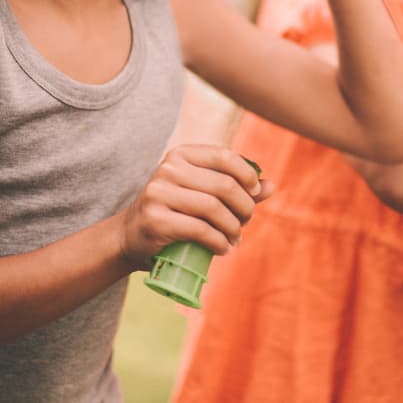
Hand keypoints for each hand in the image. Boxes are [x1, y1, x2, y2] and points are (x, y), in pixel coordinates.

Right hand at [114, 145, 264, 266]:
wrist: (131, 236)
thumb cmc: (174, 212)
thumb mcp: (201, 193)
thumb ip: (236, 187)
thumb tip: (271, 186)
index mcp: (180, 155)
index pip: (224, 156)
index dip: (247, 174)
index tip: (254, 193)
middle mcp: (168, 170)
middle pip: (223, 185)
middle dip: (244, 207)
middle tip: (245, 222)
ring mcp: (158, 194)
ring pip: (213, 208)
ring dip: (233, 228)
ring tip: (235, 238)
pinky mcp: (156, 221)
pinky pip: (200, 230)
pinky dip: (219, 242)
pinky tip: (223, 248)